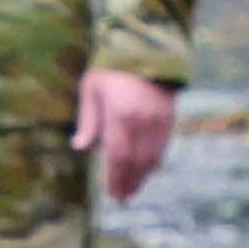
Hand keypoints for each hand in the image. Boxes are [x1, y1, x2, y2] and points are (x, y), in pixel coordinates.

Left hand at [72, 68, 177, 204]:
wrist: (146, 48)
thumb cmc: (111, 68)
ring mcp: (158, 121)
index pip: (118, 156)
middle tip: (123, 198)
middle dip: (129, 183)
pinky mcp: (169, 118)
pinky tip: (147, 171)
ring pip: (152, 158)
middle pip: (136, 162)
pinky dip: (154, 163)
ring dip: (143, 177)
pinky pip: (163, 147)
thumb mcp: (91, 89)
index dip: (116, 178)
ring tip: (133, 190)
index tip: (112, 194)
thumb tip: (79, 147)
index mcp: (120, 114)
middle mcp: (142, 121)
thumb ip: (88, 120)